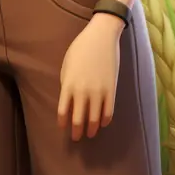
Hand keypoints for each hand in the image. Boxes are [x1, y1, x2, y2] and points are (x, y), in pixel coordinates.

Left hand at [57, 13, 123, 140]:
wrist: (101, 36)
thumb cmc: (80, 48)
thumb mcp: (67, 65)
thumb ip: (67, 83)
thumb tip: (70, 99)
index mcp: (69, 84)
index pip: (63, 111)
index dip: (63, 122)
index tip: (63, 128)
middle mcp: (83, 91)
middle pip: (78, 119)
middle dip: (76, 131)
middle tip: (76, 138)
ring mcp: (98, 92)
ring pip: (94, 119)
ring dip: (91, 129)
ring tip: (89, 134)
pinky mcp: (111, 90)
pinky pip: (108, 111)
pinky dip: (104, 120)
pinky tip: (102, 123)